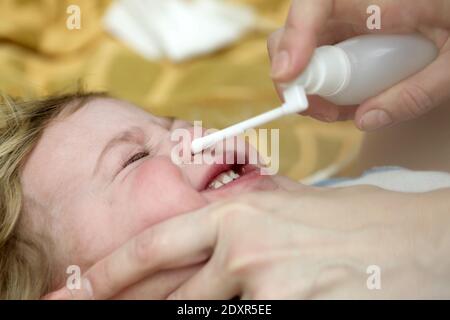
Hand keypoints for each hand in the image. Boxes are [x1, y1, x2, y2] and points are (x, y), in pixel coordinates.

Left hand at [43, 179, 449, 298]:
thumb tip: (209, 225)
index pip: (151, 245)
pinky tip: (246, 304)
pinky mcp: (287, 311)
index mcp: (235, 214)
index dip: (106, 271)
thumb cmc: (353, 221)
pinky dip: (225, 316)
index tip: (74, 289)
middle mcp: (240, 248)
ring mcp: (261, 284)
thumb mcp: (288, 204)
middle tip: (102, 309)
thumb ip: (243, 212)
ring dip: (185, 310)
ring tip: (216, 296)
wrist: (412, 242)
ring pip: (195, 311)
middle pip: (165, 291)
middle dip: (134, 304)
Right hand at [268, 0, 449, 130]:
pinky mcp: (355, 33)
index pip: (316, 3)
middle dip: (294, 73)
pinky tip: (346, 103)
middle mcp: (356, 4)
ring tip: (335, 112)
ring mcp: (352, 19)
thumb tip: (365, 120)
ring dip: (309, 85)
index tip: (288, 76)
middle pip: (298, 29)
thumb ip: (416, 92)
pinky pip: (324, 57)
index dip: (293, 37)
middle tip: (312, 108)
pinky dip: (325, 85)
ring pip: (306, 48)